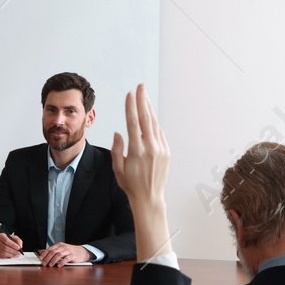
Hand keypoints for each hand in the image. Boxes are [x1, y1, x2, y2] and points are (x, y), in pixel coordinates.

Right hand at [0, 232, 23, 258]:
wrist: (0, 242)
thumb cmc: (7, 240)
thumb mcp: (13, 237)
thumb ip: (18, 240)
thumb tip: (20, 246)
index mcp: (0, 236)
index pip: (6, 241)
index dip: (13, 245)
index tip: (18, 248)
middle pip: (5, 248)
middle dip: (13, 251)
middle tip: (18, 252)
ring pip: (3, 253)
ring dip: (11, 255)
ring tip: (16, 254)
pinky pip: (2, 257)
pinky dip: (8, 257)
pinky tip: (12, 256)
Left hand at [40, 243, 90, 266]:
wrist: (82, 252)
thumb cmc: (70, 252)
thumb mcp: (61, 250)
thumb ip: (52, 251)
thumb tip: (41, 252)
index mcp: (59, 245)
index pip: (50, 249)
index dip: (44, 254)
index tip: (40, 259)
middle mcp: (63, 247)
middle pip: (53, 252)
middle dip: (47, 258)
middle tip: (44, 263)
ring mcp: (68, 250)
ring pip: (59, 255)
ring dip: (53, 260)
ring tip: (50, 265)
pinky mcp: (73, 255)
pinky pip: (66, 258)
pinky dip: (62, 262)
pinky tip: (59, 265)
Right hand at [109, 83, 173, 261]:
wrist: (150, 198)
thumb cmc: (130, 184)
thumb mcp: (118, 168)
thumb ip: (117, 149)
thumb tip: (119, 132)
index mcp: (137, 151)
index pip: (133, 123)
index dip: (131, 107)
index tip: (129, 95)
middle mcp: (151, 148)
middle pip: (146, 118)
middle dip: (143, 101)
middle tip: (141, 87)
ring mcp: (161, 149)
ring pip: (154, 124)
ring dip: (149, 109)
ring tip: (144, 96)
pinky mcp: (167, 152)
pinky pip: (160, 133)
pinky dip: (154, 123)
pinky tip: (150, 115)